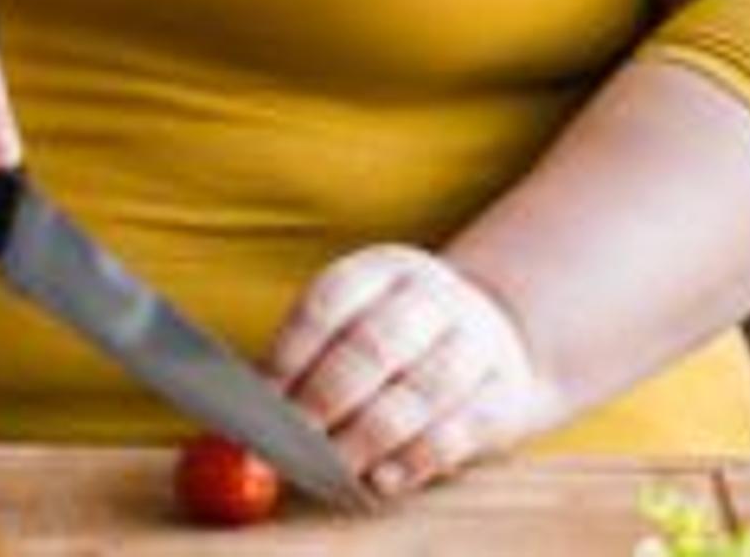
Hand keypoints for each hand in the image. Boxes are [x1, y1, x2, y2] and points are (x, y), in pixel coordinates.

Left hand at [264, 245, 561, 498]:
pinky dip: (418, 459)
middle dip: (328, 396)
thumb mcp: (355, 326)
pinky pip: (463, 428)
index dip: (292, 352)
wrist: (495, 343)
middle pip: (377, 343)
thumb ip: (302, 365)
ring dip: (370, 435)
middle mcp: (433, 296)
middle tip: (293, 438)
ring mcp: (476, 342)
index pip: (330, 300)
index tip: (260, 400)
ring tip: (333, 468)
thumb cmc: (397, 344)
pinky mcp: (504, 392)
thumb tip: (244, 414)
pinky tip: (383, 480)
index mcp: (383, 269)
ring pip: (423, 388)